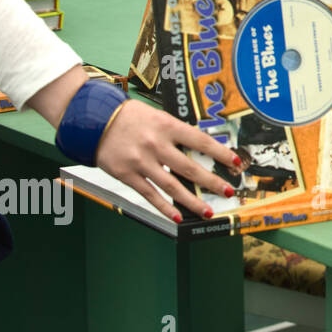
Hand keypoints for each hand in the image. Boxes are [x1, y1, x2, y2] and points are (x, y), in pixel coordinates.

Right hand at [95, 100, 239, 222]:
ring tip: (207, 211)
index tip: (236, 163)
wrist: (95, 121)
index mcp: (167, 126)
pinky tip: (177, 216)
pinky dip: (164, 207)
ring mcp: (141, 162)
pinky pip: (149, 194)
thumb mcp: (158, 116)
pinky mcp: (127, 175)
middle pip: (189, 168)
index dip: (221, 153)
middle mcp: (156, 145)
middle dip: (211, 182)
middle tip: (227, 191)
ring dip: (192, 201)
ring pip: (172, 186)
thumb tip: (201, 147)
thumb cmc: (130, 117)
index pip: (200, 142)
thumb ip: (177, 131)